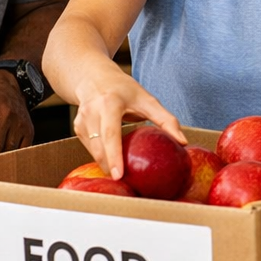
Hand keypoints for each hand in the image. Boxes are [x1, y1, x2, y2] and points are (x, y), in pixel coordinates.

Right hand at [70, 71, 184, 176]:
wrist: (95, 77)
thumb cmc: (125, 90)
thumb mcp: (148, 99)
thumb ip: (166, 120)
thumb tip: (183, 142)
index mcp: (110, 103)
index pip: (110, 134)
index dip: (114, 156)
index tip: (119, 175)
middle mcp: (92, 111)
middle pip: (99, 146)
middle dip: (109, 167)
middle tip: (123, 183)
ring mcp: (81, 120)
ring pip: (93, 150)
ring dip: (106, 164)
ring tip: (121, 176)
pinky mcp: (77, 128)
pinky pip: (90, 148)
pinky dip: (101, 157)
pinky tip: (111, 162)